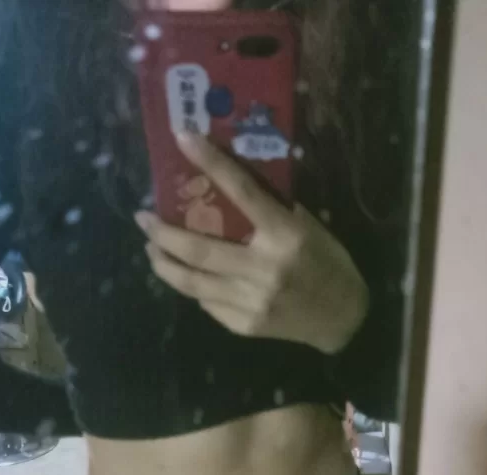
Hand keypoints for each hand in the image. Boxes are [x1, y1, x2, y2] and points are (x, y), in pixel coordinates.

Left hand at [135, 134, 369, 355]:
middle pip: (198, 249)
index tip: (183, 138)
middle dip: (163, 233)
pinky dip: (193, 288)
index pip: (242, 192)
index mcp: (284, 235)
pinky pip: (207, 304)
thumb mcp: (309, 228)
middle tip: (144, 219)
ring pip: (192, 282)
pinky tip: (186, 276)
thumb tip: (230, 186)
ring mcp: (251, 301)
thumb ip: (273, 211)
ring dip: (165, 264)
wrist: (342, 319)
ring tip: (152, 250)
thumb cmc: (328, 264)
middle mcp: (263, 269)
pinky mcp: (244, 325)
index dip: (210, 163)